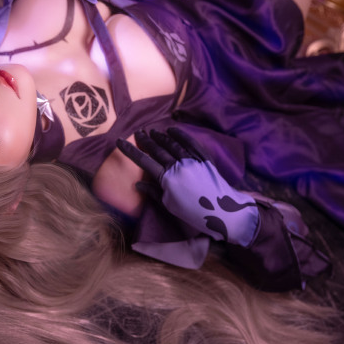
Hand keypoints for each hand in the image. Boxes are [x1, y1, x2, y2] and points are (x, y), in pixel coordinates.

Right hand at [117, 128, 259, 246]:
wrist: (223, 212)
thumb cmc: (193, 213)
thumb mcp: (170, 206)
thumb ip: (154, 192)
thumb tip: (137, 185)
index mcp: (166, 179)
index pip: (144, 161)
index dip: (130, 150)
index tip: (120, 141)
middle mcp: (178, 166)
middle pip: (157, 149)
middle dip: (145, 140)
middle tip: (138, 132)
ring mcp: (192, 160)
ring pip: (172, 143)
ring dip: (161, 136)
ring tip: (152, 132)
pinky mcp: (204, 158)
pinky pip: (191, 143)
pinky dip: (181, 135)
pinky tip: (173, 130)